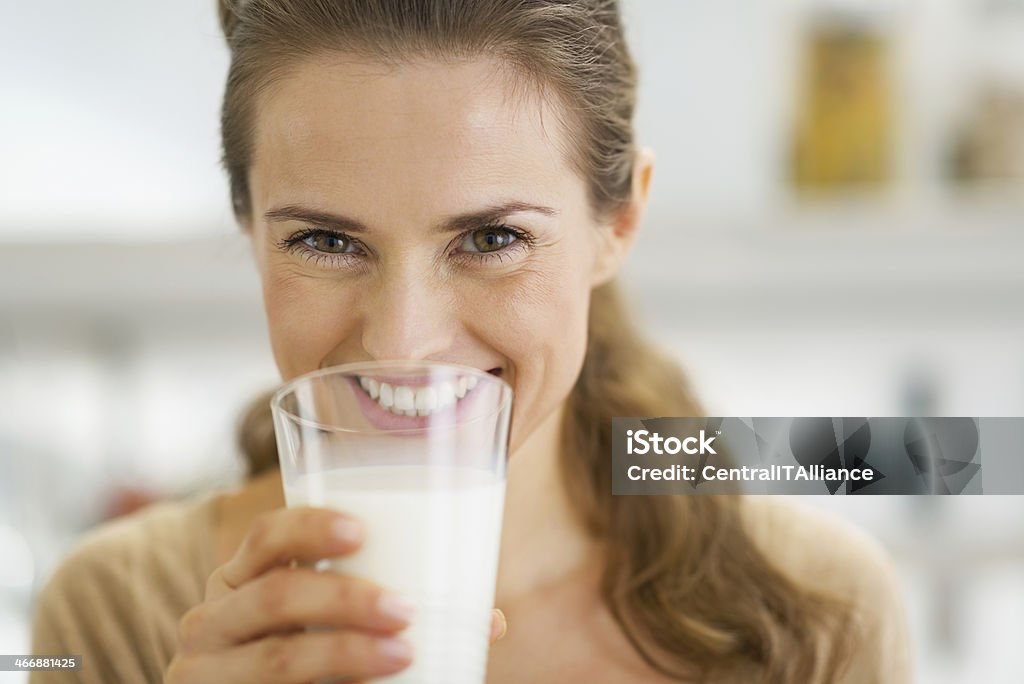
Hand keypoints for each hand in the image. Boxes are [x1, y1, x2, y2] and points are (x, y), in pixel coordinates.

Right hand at [165, 507, 507, 682]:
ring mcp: (207, 671)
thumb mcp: (318, 627)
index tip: (363, 532)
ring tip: (403, 653)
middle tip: (407, 609)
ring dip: (345, 653)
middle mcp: (212, 619)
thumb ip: (385, 611)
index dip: (311, 528)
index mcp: (241, 579)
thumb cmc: (296, 657)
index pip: (268, 535)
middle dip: (345, 599)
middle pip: (275, 595)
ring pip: (277, 657)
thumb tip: (490, 622)